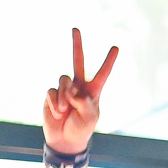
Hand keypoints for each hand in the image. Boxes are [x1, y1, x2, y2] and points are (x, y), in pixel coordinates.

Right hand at [43, 28, 118, 155]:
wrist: (64, 139)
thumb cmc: (82, 129)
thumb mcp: (90, 118)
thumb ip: (84, 103)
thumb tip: (72, 91)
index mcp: (93, 91)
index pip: (102, 73)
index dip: (109, 61)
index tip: (116, 47)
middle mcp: (78, 86)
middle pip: (77, 61)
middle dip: (77, 45)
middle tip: (75, 28)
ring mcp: (64, 89)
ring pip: (63, 80)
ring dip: (63, 96)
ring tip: (64, 110)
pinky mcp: (51, 94)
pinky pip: (52, 91)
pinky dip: (54, 102)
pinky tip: (57, 113)